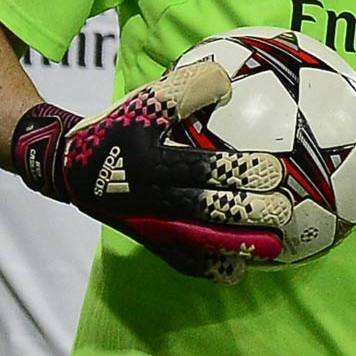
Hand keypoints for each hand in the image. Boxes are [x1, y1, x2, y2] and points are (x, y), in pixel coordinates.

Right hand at [12, 60, 289, 283]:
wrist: (70, 166)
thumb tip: (229, 82)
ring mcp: (154, 224)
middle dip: (251, 212)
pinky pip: (182, 261)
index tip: (276, 169)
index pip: (207, 169)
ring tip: (272, 248)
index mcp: (156, 162)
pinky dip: (209, 269)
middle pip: (212, 210)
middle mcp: (158, 198)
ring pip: (202, 241)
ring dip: (239, 246)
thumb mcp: (146, 99)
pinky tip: (235, 272)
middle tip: (284, 210)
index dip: (242, 171)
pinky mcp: (150, 240)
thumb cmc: (116, 126)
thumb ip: (188, 87)